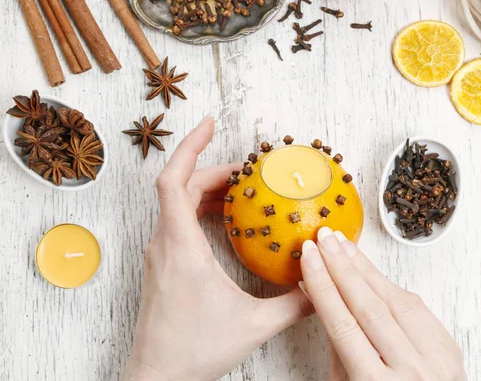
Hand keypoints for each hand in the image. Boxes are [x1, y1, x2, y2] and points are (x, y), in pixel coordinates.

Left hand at [122, 117, 312, 380]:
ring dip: (205, 190)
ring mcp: (160, 255)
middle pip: (180, 187)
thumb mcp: (254, 325)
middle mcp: (164, 244)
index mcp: (180, 247)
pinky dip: (200, 211)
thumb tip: (324, 285)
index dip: (190, 146)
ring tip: (240, 192)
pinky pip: (177, 224)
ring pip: (176, 205)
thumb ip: (294, 304)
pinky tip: (226, 223)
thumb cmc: (194, 350)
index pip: (174, 180)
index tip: (209, 124)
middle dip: (212, 169)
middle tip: (247, 171)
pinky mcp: (163, 266)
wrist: (156, 377)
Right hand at [300, 227, 464, 380]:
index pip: (343, 326)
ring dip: (366, 268)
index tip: (308, 259)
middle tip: (323, 239)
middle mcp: (410, 372)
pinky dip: (390, 285)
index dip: (323, 287)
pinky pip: (417, 308)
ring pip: (396, 301)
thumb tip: (324, 299)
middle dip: (342, 268)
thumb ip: (338, 350)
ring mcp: (437, 359)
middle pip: (369, 307)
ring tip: (342, 245)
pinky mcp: (450, 348)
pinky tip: (371, 269)